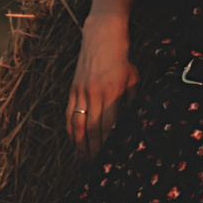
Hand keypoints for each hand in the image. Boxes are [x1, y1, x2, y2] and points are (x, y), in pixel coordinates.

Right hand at [67, 24, 137, 148]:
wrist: (101, 37)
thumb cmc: (122, 58)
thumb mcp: (133, 78)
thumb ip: (132, 100)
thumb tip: (132, 121)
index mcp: (111, 91)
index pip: (109, 124)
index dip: (108, 142)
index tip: (110, 156)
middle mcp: (94, 93)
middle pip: (92, 128)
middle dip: (94, 149)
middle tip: (97, 166)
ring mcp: (80, 91)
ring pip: (78, 124)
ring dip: (80, 144)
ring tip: (84, 159)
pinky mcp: (73, 89)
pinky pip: (69, 114)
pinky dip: (71, 130)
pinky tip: (74, 141)